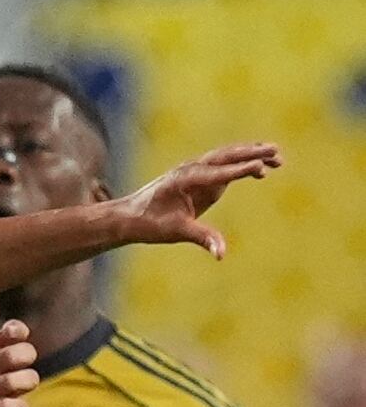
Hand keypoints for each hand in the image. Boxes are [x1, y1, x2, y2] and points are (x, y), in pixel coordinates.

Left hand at [115, 142, 282, 257]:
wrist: (129, 216)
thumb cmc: (149, 224)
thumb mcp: (175, 232)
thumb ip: (201, 238)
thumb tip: (221, 254)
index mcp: (184, 180)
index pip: (217, 173)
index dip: (239, 171)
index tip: (262, 169)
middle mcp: (191, 170)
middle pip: (225, 156)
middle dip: (251, 154)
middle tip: (276, 152)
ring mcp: (195, 171)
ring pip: (226, 157)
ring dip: (250, 154)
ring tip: (278, 155)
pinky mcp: (199, 178)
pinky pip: (224, 166)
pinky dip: (242, 164)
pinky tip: (260, 171)